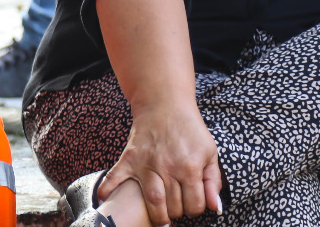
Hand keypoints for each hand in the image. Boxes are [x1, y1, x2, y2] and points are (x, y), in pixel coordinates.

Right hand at [94, 102, 221, 225]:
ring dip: (157, 214)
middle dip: (177, 212)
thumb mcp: (209, 152)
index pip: (195, 205)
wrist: (164, 103)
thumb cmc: (189, 128)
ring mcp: (146, 164)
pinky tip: (105, 200)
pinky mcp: (129, 158)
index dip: (195, 208)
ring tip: (159, 216)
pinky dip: (108, 190)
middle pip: (174, 207)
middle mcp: (168, 167)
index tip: (191, 203)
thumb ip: (213, 181)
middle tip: (176, 206)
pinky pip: (115, 178)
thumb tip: (214, 207)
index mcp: (190, 167)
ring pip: (152, 201)